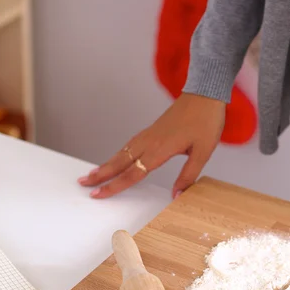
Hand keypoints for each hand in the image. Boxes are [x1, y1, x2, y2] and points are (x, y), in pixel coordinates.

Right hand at [78, 94, 225, 198]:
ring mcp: (149, 134)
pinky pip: (130, 145)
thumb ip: (188, 175)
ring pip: (122, 152)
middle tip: (83, 184)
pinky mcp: (152, 130)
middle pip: (120, 162)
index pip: (132, 173)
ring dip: (106, 164)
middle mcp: (150, 141)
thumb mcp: (203, 152)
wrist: (205, 94)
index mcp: (160, 149)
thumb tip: (176, 196)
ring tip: (92, 174)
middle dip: (101, 175)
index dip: (115, 186)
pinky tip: (115, 159)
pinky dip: (118, 154)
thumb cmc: (206, 121)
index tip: (100, 194)